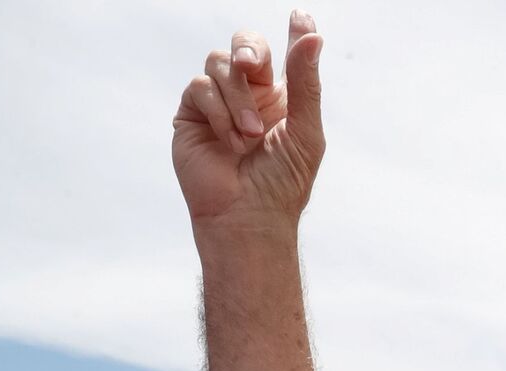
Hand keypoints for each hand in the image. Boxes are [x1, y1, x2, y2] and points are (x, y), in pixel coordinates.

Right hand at [173, 12, 325, 225]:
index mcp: (282, 99)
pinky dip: (219, 112)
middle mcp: (249, 95)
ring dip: (237, 99)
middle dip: (248, 49)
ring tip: (250, 137)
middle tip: (251, 64)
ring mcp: (218, 103)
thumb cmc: (282, 182)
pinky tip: (231, 141)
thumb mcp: (304, 130)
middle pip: (245, 45)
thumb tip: (313, 35)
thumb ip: (306, 82)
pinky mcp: (192, 114)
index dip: (294, 34)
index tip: (300, 16)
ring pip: (219, 63)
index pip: (287, 56)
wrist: (248, 216)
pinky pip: (199, 87)